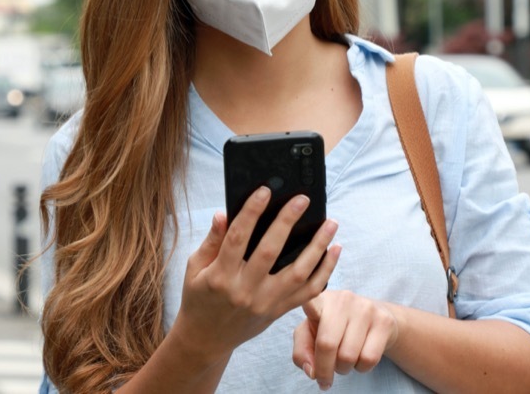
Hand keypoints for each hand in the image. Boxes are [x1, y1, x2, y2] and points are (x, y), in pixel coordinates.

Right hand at [171, 187, 341, 363]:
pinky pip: (308, 292)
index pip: (237, 238)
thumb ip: (211, 241)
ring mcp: (265, 303)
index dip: (251, 212)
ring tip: (331, 223)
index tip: (264, 191)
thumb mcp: (195, 268)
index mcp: (220, 276)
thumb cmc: (199, 298)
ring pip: (298, 273)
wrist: (206, 339)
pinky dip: (325, 271)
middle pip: (270, 251)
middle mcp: (245, 291)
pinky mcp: (278, 311)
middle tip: (303, 199)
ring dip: (318, 246)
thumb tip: (223, 214)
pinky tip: (334, 251)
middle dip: (288, 222)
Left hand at [292, 291, 400, 390]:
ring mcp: (366, 308)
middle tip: (325, 377)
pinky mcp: (384, 322)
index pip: (312, 302)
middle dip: (324, 370)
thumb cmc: (335, 327)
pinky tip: (359, 358)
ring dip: (343, 369)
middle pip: (327, 345)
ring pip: (348, 356)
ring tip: (343, 361)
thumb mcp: (312, 334)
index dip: (308, 306)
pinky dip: (361, 368)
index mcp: (321, 300)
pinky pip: (369, 359)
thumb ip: (302, 351)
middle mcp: (343, 299)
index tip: (306, 307)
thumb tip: (312, 371)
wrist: (376, 318)